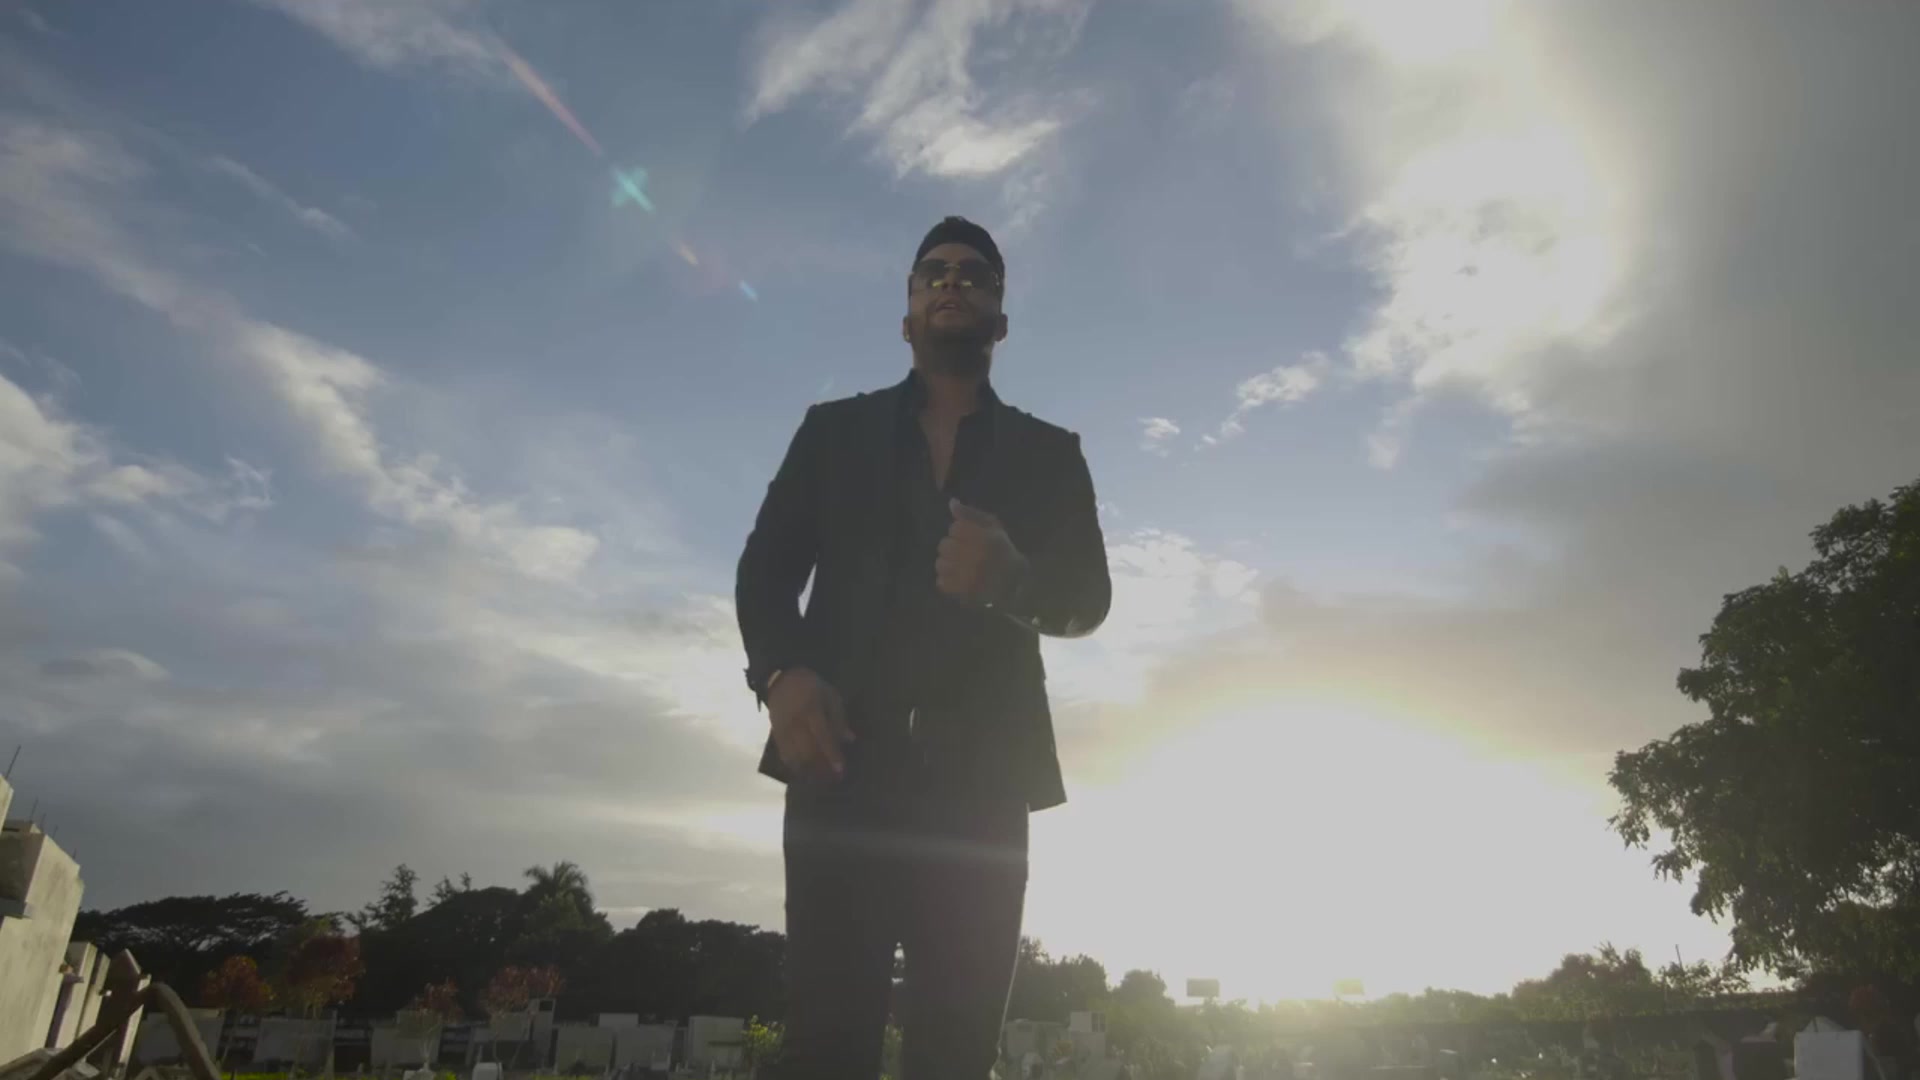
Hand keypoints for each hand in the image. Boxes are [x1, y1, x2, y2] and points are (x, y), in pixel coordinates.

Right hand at [766, 667, 853, 781]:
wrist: (782, 680)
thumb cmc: (811, 686)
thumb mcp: (830, 695)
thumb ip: (839, 718)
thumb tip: (850, 739)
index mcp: (811, 709)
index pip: (822, 736)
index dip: (832, 754)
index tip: (841, 769)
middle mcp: (795, 722)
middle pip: (808, 751)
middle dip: (822, 768)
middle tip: (835, 779)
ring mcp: (783, 730)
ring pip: (795, 757)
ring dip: (809, 771)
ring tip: (822, 781)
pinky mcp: (775, 735)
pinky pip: (785, 756)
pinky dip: (796, 767)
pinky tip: (805, 775)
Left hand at [937, 499, 1024, 604]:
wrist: (1014, 582)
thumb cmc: (1002, 550)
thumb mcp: (993, 527)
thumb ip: (971, 514)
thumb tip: (952, 503)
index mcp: (985, 538)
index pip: (955, 528)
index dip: (959, 532)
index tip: (968, 537)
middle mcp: (977, 556)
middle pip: (944, 546)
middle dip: (952, 548)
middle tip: (962, 553)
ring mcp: (969, 576)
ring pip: (941, 564)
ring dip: (947, 564)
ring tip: (959, 566)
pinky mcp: (964, 592)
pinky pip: (942, 582)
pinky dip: (947, 580)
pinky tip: (958, 578)